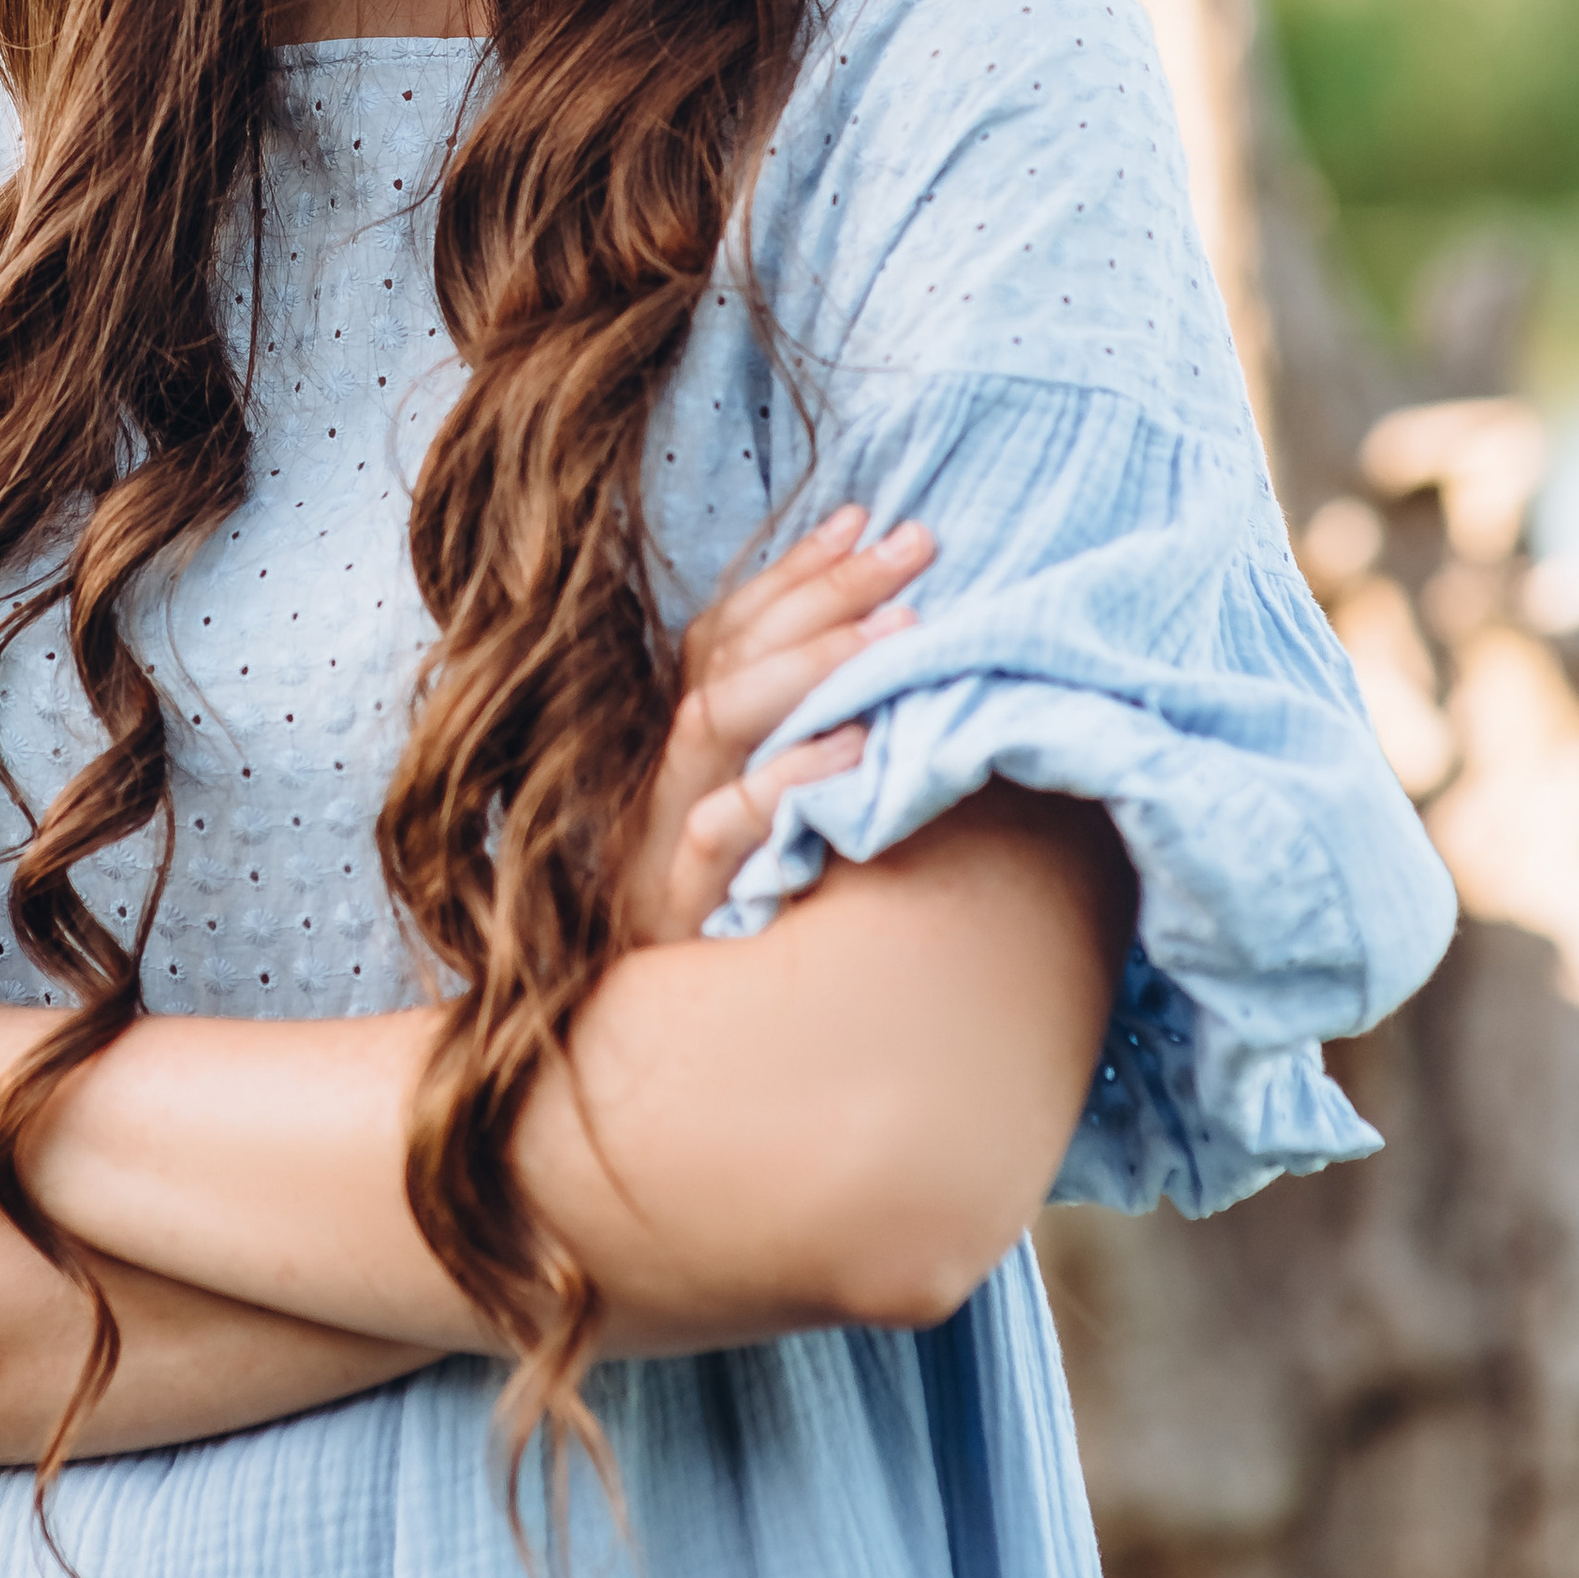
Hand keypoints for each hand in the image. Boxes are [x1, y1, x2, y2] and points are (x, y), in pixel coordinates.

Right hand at [618, 506, 933, 945]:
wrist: (662, 1062)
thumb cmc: (744, 939)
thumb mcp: (779, 838)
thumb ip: (815, 757)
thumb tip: (907, 679)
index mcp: (686, 754)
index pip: (727, 632)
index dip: (793, 572)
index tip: (867, 515)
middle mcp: (667, 781)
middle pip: (728, 658)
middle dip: (823, 593)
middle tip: (916, 546)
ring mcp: (666, 838)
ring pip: (712, 721)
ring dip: (809, 667)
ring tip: (900, 631)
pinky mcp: (678, 905)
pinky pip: (721, 827)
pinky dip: (786, 780)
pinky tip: (857, 750)